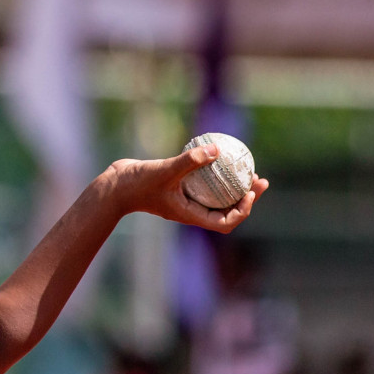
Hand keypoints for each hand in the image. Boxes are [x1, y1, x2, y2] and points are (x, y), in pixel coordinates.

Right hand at [106, 143, 268, 233]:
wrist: (113, 187)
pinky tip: (219, 158)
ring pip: (217, 199)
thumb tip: (216, 150)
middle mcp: (191, 211)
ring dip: (235, 188)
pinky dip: (216, 177)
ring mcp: (185, 201)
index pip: (224, 223)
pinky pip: (205, 185)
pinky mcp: (179, 189)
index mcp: (190, 215)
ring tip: (248, 170)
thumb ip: (189, 161)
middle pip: (227, 211)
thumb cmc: (136, 184)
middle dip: (247, 197)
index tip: (250, 193)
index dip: (243, 211)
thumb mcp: (164, 171)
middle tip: (260, 179)